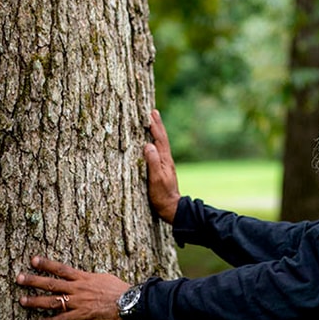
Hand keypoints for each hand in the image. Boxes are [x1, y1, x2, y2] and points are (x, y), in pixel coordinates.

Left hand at [16, 255, 129, 319]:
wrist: (128, 303)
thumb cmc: (119, 289)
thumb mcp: (103, 278)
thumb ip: (89, 278)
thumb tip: (83, 277)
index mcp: (83, 277)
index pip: (61, 268)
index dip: (46, 264)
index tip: (33, 260)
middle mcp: (77, 288)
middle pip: (51, 283)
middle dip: (33, 280)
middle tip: (19, 278)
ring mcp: (77, 302)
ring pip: (52, 301)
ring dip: (36, 301)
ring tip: (22, 300)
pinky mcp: (81, 316)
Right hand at [144, 109, 180, 223]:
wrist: (171, 208)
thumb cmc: (162, 195)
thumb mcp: (155, 179)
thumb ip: (152, 162)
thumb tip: (148, 145)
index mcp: (165, 160)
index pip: (159, 139)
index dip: (155, 126)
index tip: (151, 113)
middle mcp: (166, 159)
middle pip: (162, 138)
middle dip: (158, 124)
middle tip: (154, 111)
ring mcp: (165, 164)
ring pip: (161, 143)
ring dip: (157, 131)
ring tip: (153, 122)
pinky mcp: (163, 169)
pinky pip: (159, 150)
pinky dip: (156, 141)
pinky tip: (153, 142)